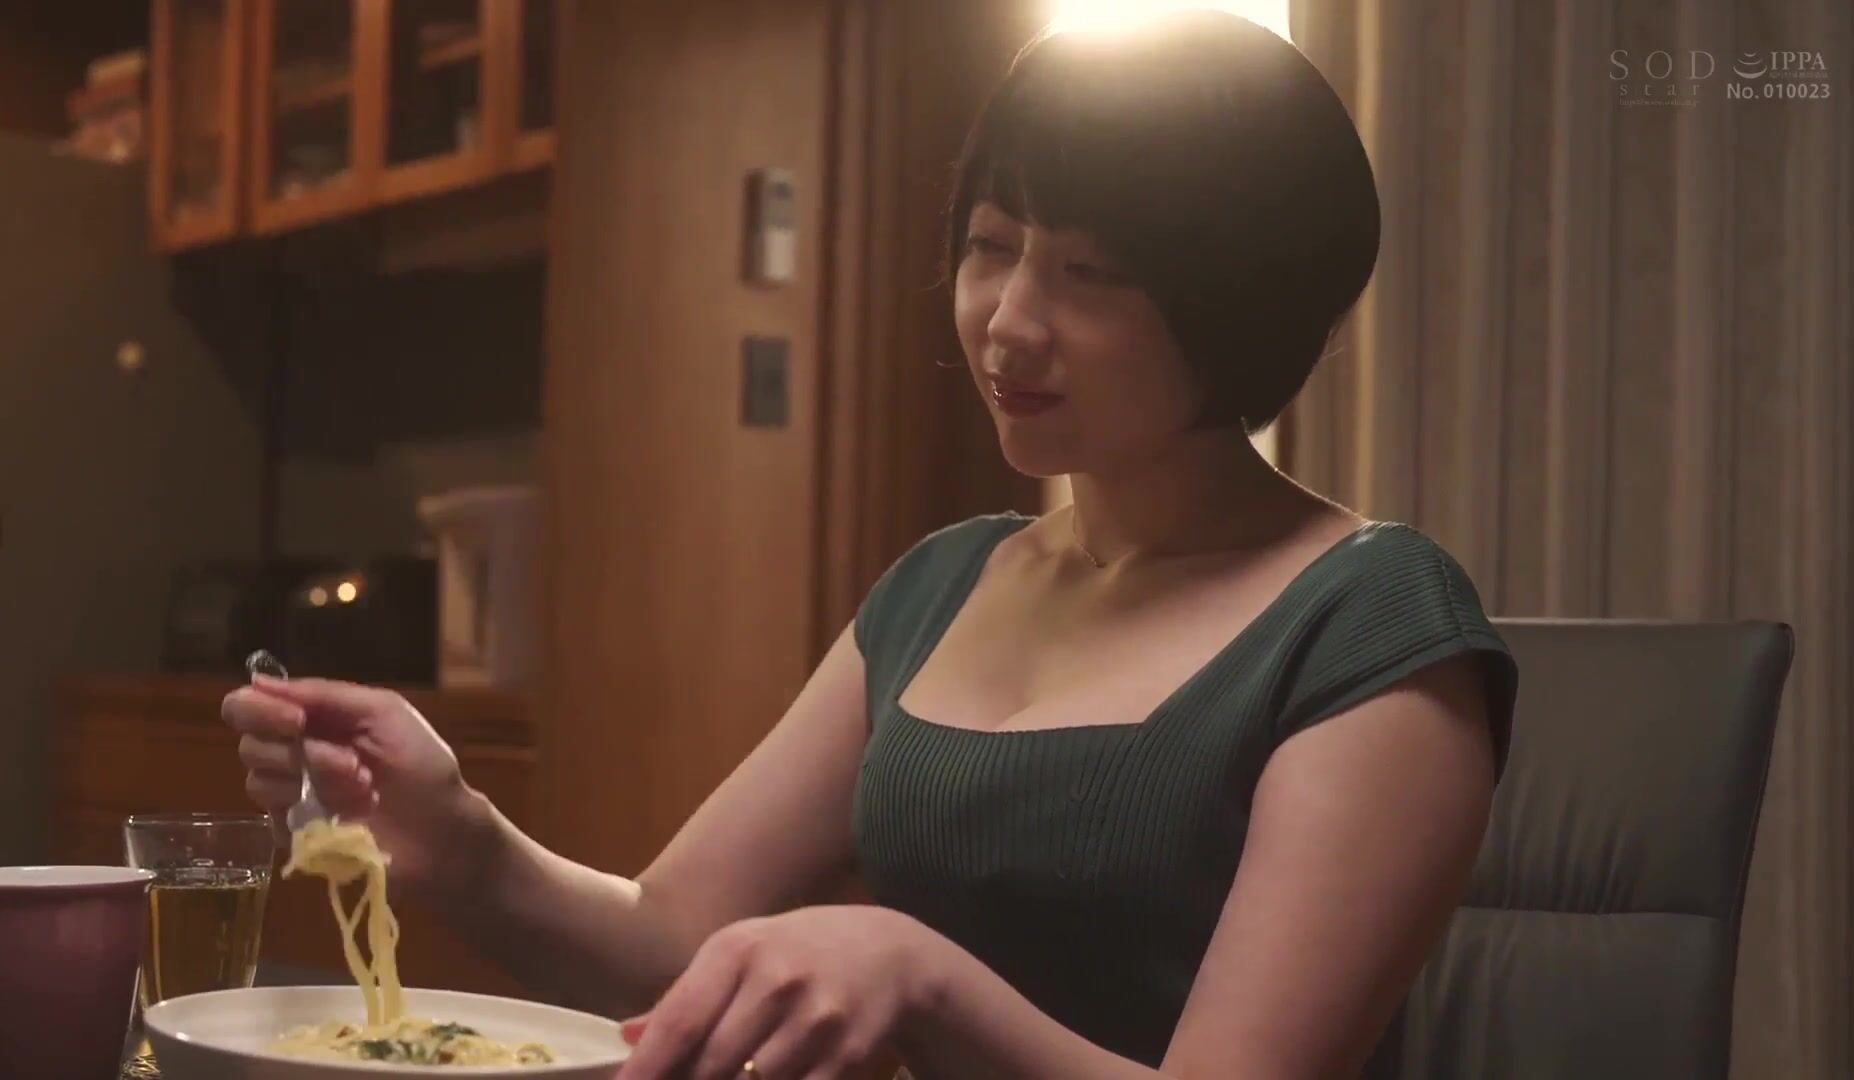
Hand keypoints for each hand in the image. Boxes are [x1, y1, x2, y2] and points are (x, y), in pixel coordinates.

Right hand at [221, 676, 482, 893]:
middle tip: (353, 763)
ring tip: (365, 789)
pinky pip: (275, 822)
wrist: (443, 828)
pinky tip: (352, 817)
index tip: (297, 723)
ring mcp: (291, 797)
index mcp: (310, 718)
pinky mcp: (295, 836)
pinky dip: (314, 814)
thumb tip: (259, 681)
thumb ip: (324, 695)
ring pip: (261, 784)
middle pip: (250, 747)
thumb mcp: (382, 713)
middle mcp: (291, 754)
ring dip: (319, 784)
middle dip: (303, 754)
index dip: (260, 711)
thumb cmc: (421, 764)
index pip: (246, 707)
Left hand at [619, 905, 934, 1079]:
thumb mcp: (742, 953)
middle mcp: (775, 980)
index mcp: (737, 949)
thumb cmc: (798, 951)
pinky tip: (771, 1079)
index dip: (645, 1069)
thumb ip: (688, 996)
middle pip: (710, 1063)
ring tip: (732, 1074)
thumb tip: (630, 1037)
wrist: (889, 950)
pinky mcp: (846, 1054)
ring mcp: (815, 1019)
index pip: (679, 1022)